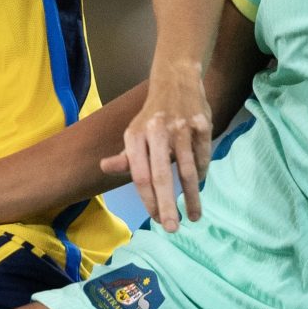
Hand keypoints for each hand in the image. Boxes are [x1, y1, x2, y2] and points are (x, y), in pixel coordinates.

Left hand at [97, 66, 210, 230]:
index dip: (148, 200)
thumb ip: (125, 156)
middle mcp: (157, 131)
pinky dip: (201, 174)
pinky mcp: (202, 124)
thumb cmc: (152, 116)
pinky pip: (202, 157)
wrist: (176, 79)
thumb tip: (105, 167)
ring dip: (191, 197)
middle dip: (167, 205)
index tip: (156, 220)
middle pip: (162, 175)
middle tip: (172, 229)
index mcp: (136, 135)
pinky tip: (198, 187)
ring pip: (187, 169)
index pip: (140, 175)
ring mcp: (181, 127)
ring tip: (193, 217)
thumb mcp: (134, 133)